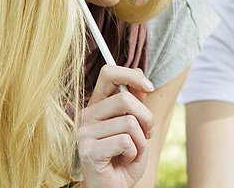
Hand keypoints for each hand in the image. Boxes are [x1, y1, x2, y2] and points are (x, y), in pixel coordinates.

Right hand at [78, 64, 154, 187]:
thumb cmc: (124, 157)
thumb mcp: (135, 127)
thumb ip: (136, 105)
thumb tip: (142, 84)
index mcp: (96, 105)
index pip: (109, 73)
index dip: (132, 75)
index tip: (149, 87)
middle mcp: (86, 115)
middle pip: (125, 99)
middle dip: (147, 118)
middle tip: (147, 134)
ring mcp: (84, 133)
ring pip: (129, 123)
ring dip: (141, 141)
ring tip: (132, 152)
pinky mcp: (88, 150)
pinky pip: (125, 142)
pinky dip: (134, 153)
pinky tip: (124, 160)